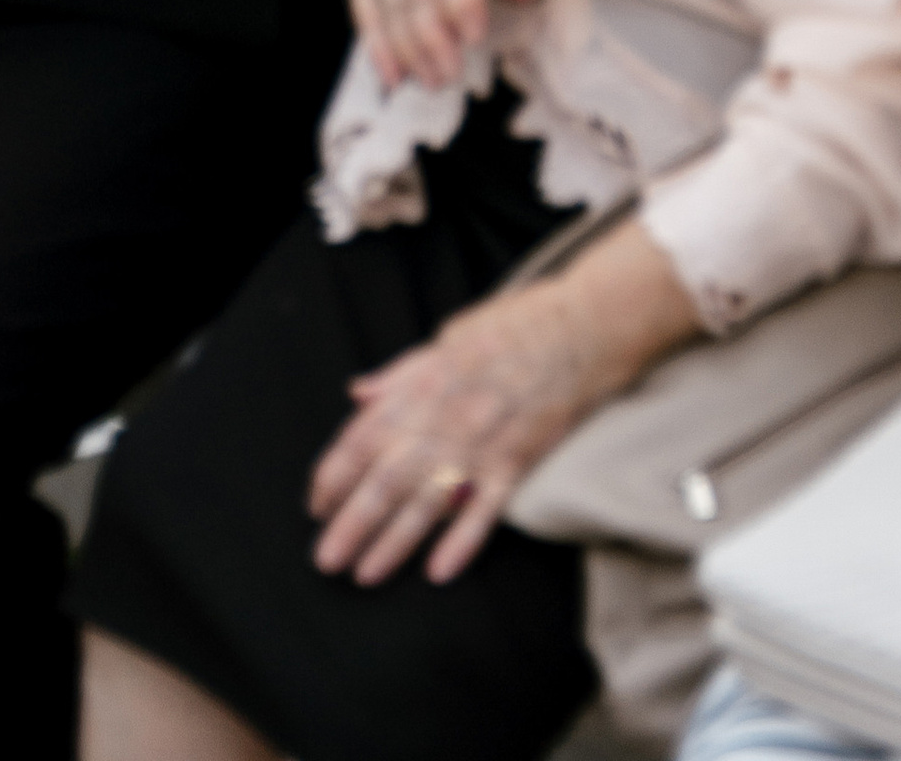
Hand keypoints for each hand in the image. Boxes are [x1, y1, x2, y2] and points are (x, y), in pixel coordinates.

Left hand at [309, 228, 697, 586]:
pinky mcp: (520, 458)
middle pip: (388, 475)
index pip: (366, 434)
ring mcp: (484, 439)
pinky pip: (486, 507)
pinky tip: (438, 570)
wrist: (583, 326)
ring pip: (429, 499)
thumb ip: (401, 373)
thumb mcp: (448, 336)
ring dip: (394, 540)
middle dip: (353, 520)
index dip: (336, 472)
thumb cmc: (514, 326)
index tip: (317, 504)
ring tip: (365, 574)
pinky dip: (463, 539)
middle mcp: (447, 412)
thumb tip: (357, 395)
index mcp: (425, 380)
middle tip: (326, 560)